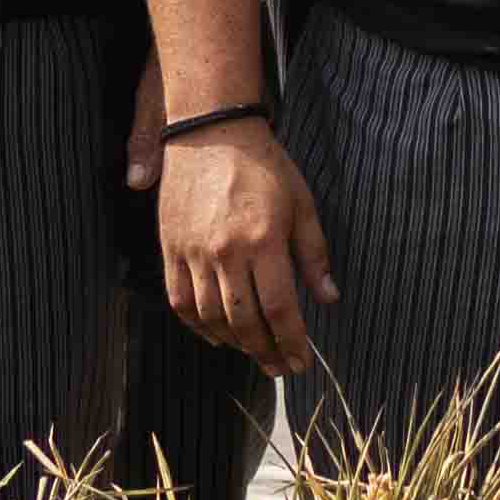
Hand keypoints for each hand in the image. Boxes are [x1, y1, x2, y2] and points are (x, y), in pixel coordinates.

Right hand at [159, 114, 336, 363]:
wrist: (210, 132)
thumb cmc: (264, 166)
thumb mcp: (301, 204)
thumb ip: (314, 255)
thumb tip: (328, 299)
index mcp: (264, 239)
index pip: (279, 309)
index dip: (291, 343)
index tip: (301, 362)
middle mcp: (226, 251)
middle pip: (245, 321)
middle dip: (265, 352)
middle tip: (280, 368)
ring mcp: (194, 251)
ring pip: (211, 317)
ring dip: (235, 344)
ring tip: (254, 353)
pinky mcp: (171, 247)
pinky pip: (181, 301)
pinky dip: (198, 326)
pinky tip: (217, 336)